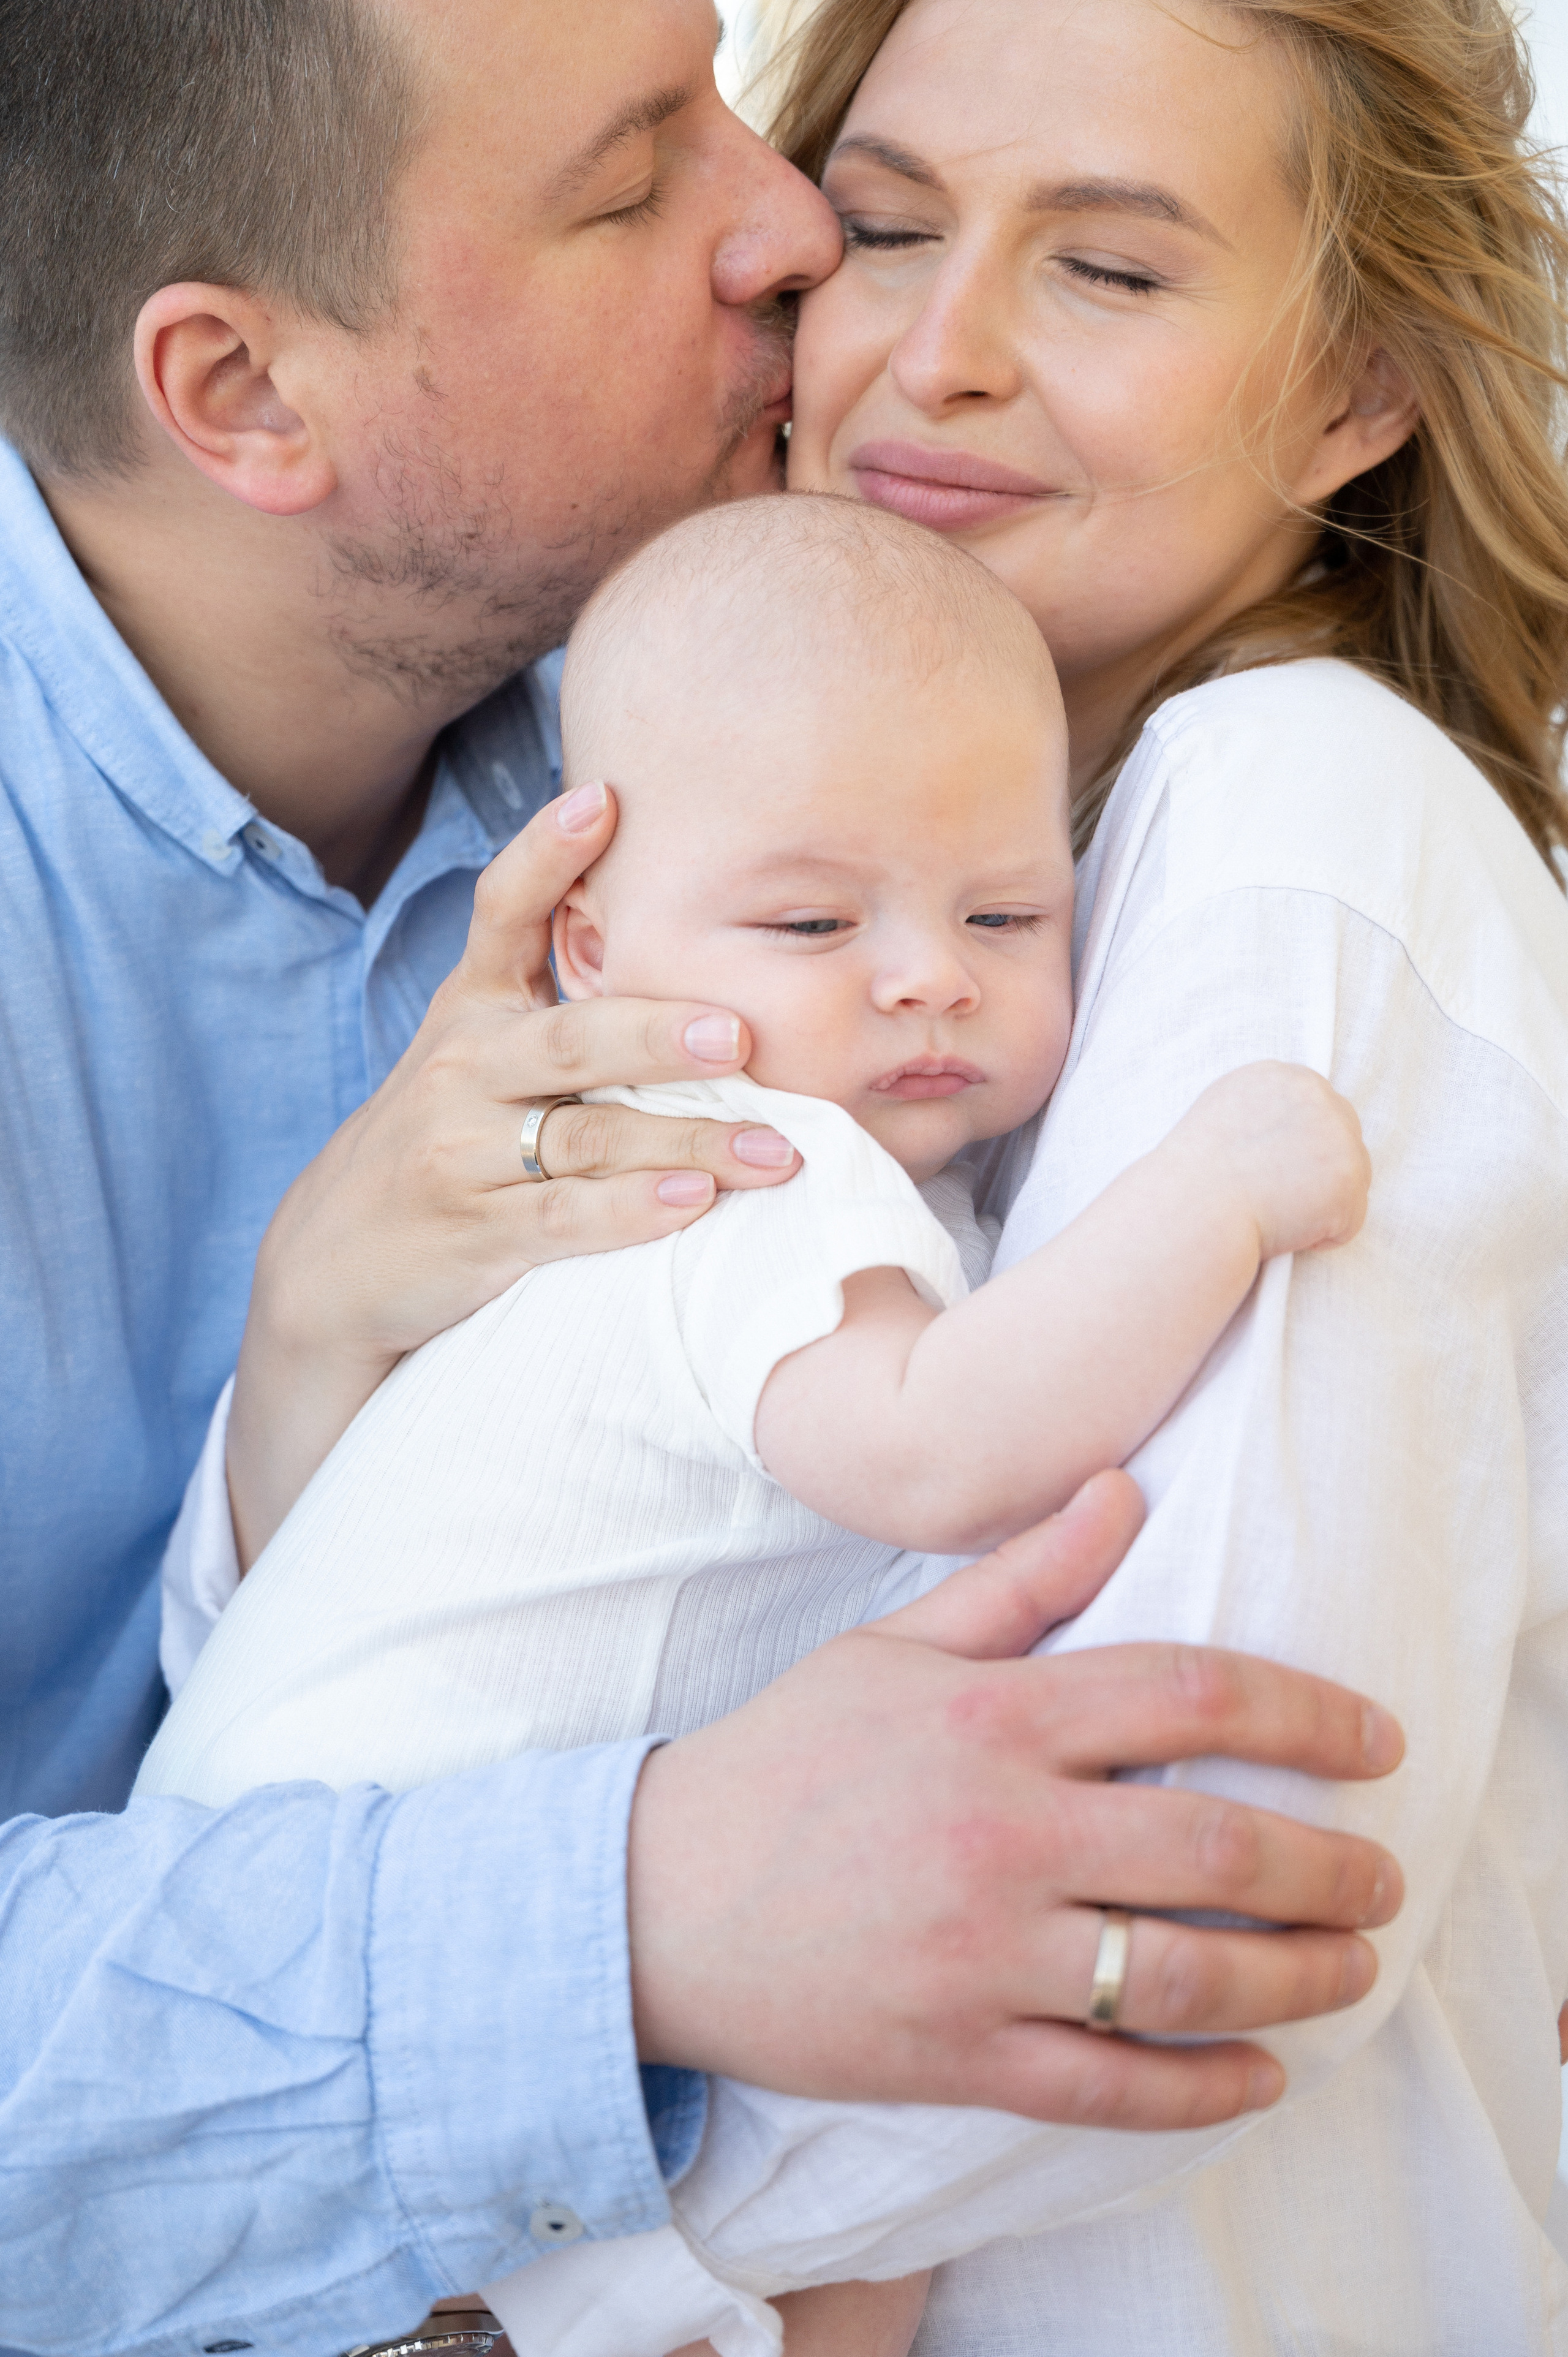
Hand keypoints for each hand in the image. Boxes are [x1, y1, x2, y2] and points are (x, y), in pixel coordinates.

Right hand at [227, 781, 798, 1561]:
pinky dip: (631, 1212)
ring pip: (587, 1137)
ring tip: (772, 1148)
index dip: (546, 856)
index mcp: (470, 1010)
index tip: (603, 800)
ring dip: (687, 1142)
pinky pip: (563, 1219)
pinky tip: (693, 1203)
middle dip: (659, 1035)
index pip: (502, 914)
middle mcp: (462, 1070)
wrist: (332, 1266)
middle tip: (742, 1033)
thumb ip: (551, 999)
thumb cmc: (440, 1142)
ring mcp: (463, 1155)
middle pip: (570, 1040)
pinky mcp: (474, 1235)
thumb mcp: (471, 1052)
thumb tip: (671, 923)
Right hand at [629, 1471, 1403, 2130]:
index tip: (1376, 1740)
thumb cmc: (781, 1761)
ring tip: (1352, 1969)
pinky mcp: (955, 2054)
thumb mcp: (893, 1646)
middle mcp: (999, 1831)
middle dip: (1331, 1865)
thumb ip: (1022, 1578)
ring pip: (1184, 1975)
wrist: (650, 1900)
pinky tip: (1260, 2072)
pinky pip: (1110, 2085)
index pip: (1189, 1692)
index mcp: (990, 1716)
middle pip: (1215, 1842)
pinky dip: (1203, 2087)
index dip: (1307, 1713)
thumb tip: (1125, 1489)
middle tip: (1384, 1875)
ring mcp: (978, 1953)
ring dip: (1298, 1978)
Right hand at [1182, 1061, 1370, 1259]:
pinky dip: (1321, 1238)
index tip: (1270, 1172)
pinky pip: (1350, 1222)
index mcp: (1285, 1077)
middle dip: (1318, 1175)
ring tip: (1273, 1213)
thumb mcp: (1223, 1116)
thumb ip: (1266, 1109)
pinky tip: (1283, 1230)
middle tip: (1273, 1197)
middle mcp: (1318, 1095)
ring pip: (1352, 1181)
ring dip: (1320, 1207)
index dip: (1298, 1150)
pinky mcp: (1349, 1179)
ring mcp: (1339, 1136)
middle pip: (1345, 1141)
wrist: (1193, 1209)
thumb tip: (1292, 1127)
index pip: (1320, 1112)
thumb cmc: (1195, 1178)